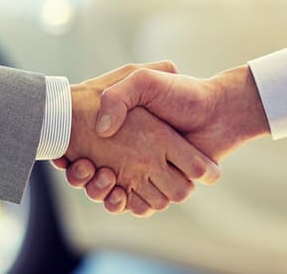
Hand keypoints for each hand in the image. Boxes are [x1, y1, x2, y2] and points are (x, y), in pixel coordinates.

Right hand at [60, 63, 220, 216]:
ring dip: (99, 190)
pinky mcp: (161, 188)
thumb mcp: (144, 81)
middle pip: (92, 175)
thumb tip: (101, 131)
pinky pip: (135, 204)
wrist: (219, 111)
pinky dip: (122, 202)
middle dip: (82, 177)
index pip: (82, 149)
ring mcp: (146, 172)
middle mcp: (132, 153)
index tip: (66, 154)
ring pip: (110, 193)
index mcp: (124, 130)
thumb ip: (118, 96)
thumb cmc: (183, 94)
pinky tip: (118, 192)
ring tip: (101, 174)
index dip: (71, 156)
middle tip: (81, 166)